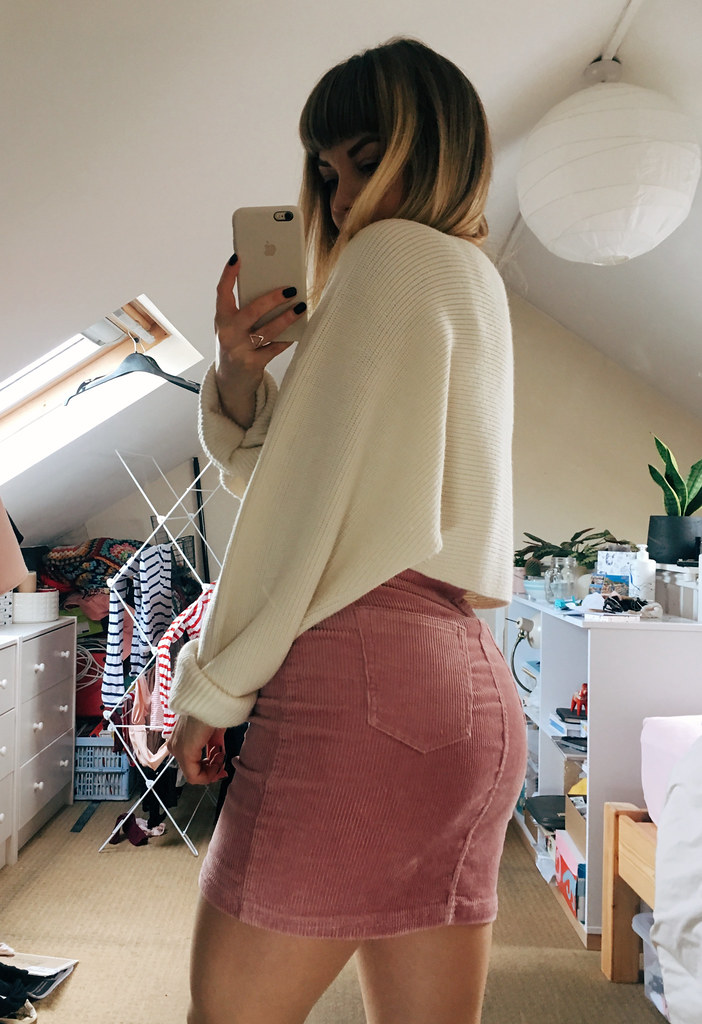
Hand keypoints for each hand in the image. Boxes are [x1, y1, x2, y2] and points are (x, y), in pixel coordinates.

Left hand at [166, 715, 228, 785]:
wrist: (211, 698)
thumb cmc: (212, 710)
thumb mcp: (213, 731)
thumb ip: (214, 746)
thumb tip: (219, 756)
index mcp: (179, 740)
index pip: (192, 765)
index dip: (209, 770)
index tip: (222, 767)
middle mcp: (175, 747)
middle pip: (193, 772)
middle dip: (212, 771)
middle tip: (223, 765)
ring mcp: (177, 750)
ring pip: (194, 775)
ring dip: (212, 769)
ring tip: (221, 755)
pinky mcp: (184, 752)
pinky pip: (194, 775)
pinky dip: (209, 772)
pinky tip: (219, 757)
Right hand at [214, 255, 305, 426]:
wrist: (230, 382)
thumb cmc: (236, 346)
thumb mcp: (232, 328)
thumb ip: (244, 311)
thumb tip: (272, 289)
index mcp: (221, 320)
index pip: (222, 293)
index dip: (228, 275)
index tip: (238, 258)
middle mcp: (227, 334)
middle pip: (252, 311)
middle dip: (272, 299)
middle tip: (290, 289)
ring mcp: (239, 350)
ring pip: (267, 330)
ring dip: (287, 318)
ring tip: (301, 307)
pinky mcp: (252, 364)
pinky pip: (275, 348)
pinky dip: (287, 339)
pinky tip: (298, 330)